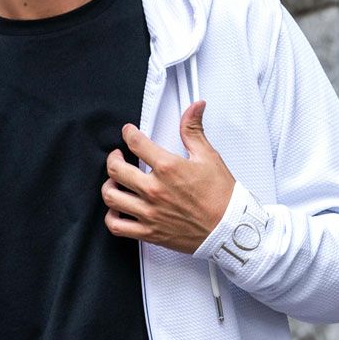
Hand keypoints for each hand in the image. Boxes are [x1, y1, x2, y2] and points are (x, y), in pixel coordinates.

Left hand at [101, 99, 235, 254]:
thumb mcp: (208, 156)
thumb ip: (193, 130)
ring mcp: (150, 212)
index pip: (136, 143)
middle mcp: (155, 190)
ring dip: (109, 186)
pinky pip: (117, 226)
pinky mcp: (149, 232)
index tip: (128, 133)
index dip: (128, 133)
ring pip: (112, 197)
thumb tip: (194, 108)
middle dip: (113, 159)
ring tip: (114, 182)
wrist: (229, 228)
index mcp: (168, 168)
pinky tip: (116, 210)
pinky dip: (111, 217)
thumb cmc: (221, 197)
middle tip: (117, 157)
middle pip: (116, 170)